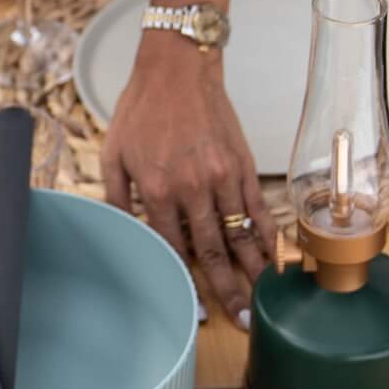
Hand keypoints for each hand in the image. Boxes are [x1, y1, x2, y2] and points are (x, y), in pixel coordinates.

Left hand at [100, 42, 276, 321]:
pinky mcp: (243, 165)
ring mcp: (222, 176)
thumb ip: (116, 201)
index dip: (186, 282)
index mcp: (156, 189)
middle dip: (228, 290)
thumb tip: (123, 238)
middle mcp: (192, 187)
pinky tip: (276, 259)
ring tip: (264, 301)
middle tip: (243, 321)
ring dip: (253, 271)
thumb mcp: (112, 155)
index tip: (199, 311)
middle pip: (212, 251)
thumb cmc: (140, 109)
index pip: (173, 248)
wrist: (177, 67)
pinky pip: (259, 208)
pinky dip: (268, 236)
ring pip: (240, 235)